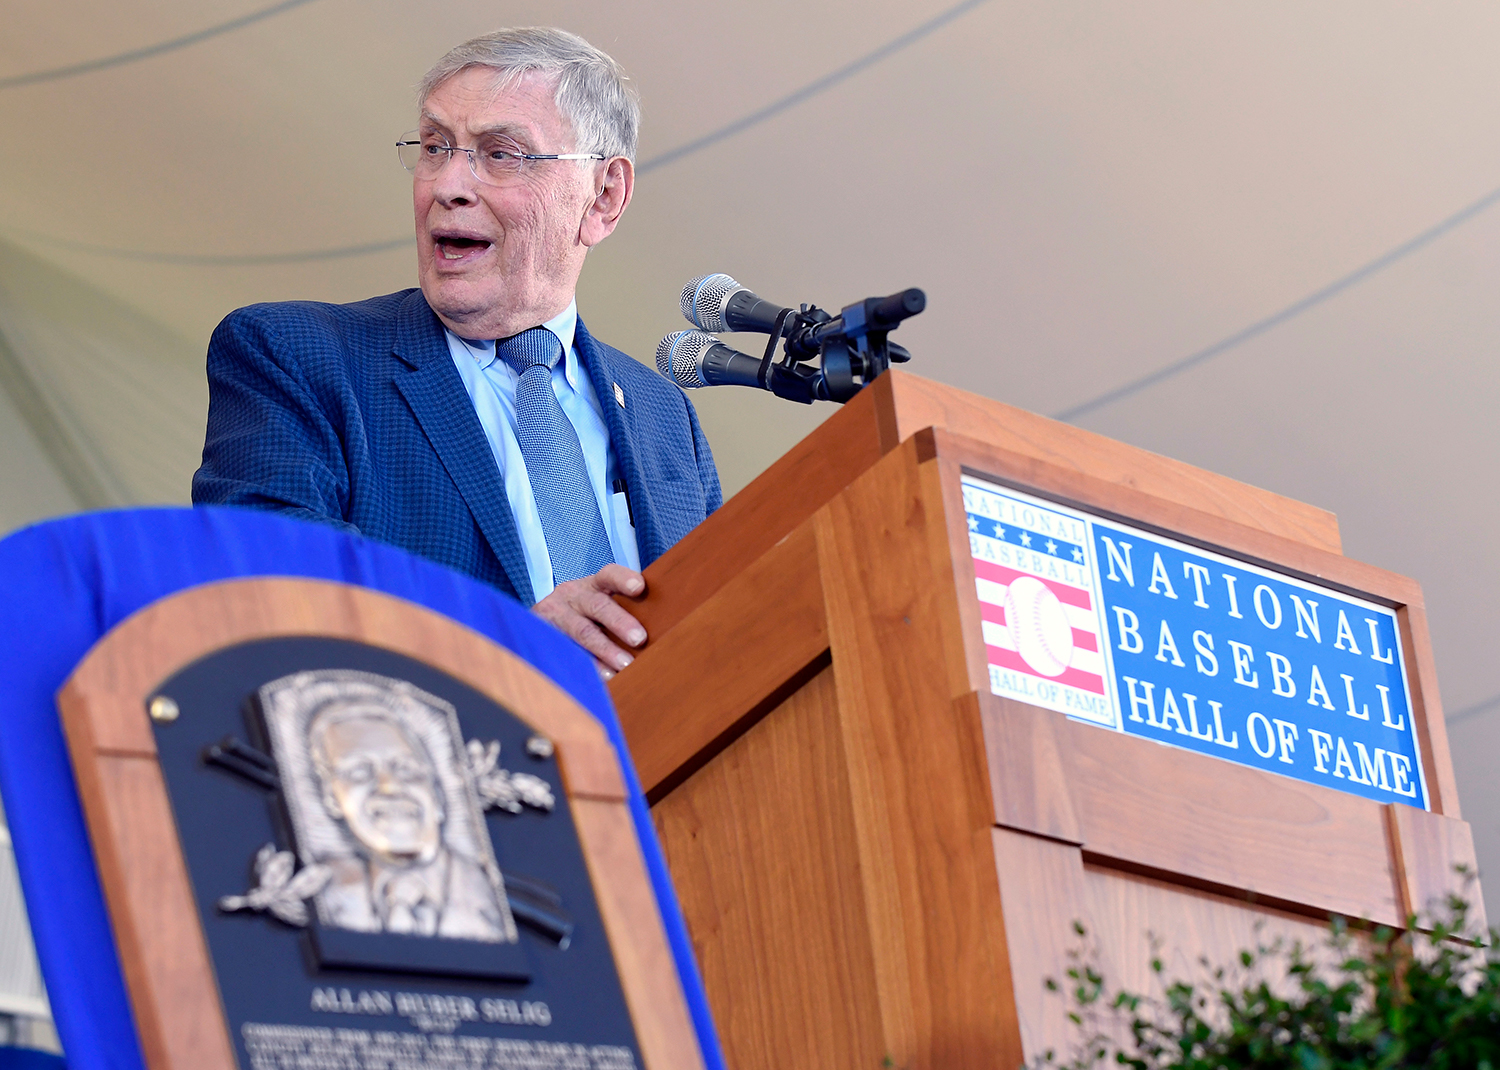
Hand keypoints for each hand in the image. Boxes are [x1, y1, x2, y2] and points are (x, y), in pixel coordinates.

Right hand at [532, 564, 646, 677]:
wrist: (542, 624)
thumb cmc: (585, 617)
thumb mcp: (599, 605)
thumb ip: (624, 610)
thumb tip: (663, 628)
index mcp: (593, 585)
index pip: (609, 575)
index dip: (623, 579)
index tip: (639, 587)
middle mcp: (573, 596)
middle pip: (598, 605)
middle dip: (620, 622)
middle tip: (639, 639)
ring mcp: (555, 615)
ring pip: (582, 632)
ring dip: (605, 650)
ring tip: (624, 666)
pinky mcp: (543, 635)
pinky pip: (565, 651)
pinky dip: (586, 665)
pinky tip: (602, 677)